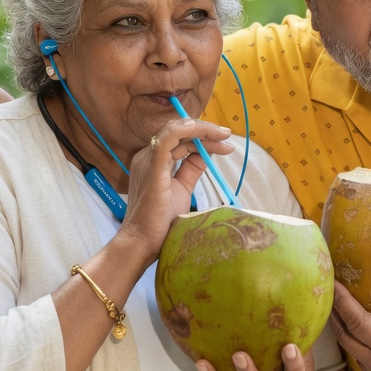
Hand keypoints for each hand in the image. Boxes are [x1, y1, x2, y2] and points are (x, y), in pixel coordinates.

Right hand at [114, 117, 234, 267]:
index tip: (225, 144)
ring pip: (175, 131)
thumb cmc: (160, 222)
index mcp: (153, 161)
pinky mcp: (151, 167)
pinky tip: (199, 128)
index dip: (203, 138)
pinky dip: (182, 130)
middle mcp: (147, 156)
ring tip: (223, 135)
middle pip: (179, 133)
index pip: (180, 140)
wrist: (143, 242)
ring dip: (202, 130)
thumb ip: (191, 170)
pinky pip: (165, 140)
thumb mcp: (182, 189)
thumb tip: (207, 155)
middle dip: (206, 132)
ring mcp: (147, 160)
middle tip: (227, 136)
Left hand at [329, 256, 370, 370]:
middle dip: (335, 315)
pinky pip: (363, 365)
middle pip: (346, 338)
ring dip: (344, 333)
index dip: (341, 301)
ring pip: (352, 353)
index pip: (357, 321)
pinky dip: (357, 348)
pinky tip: (358, 335)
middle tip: (327, 293)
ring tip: (337, 311)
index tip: (331, 283)